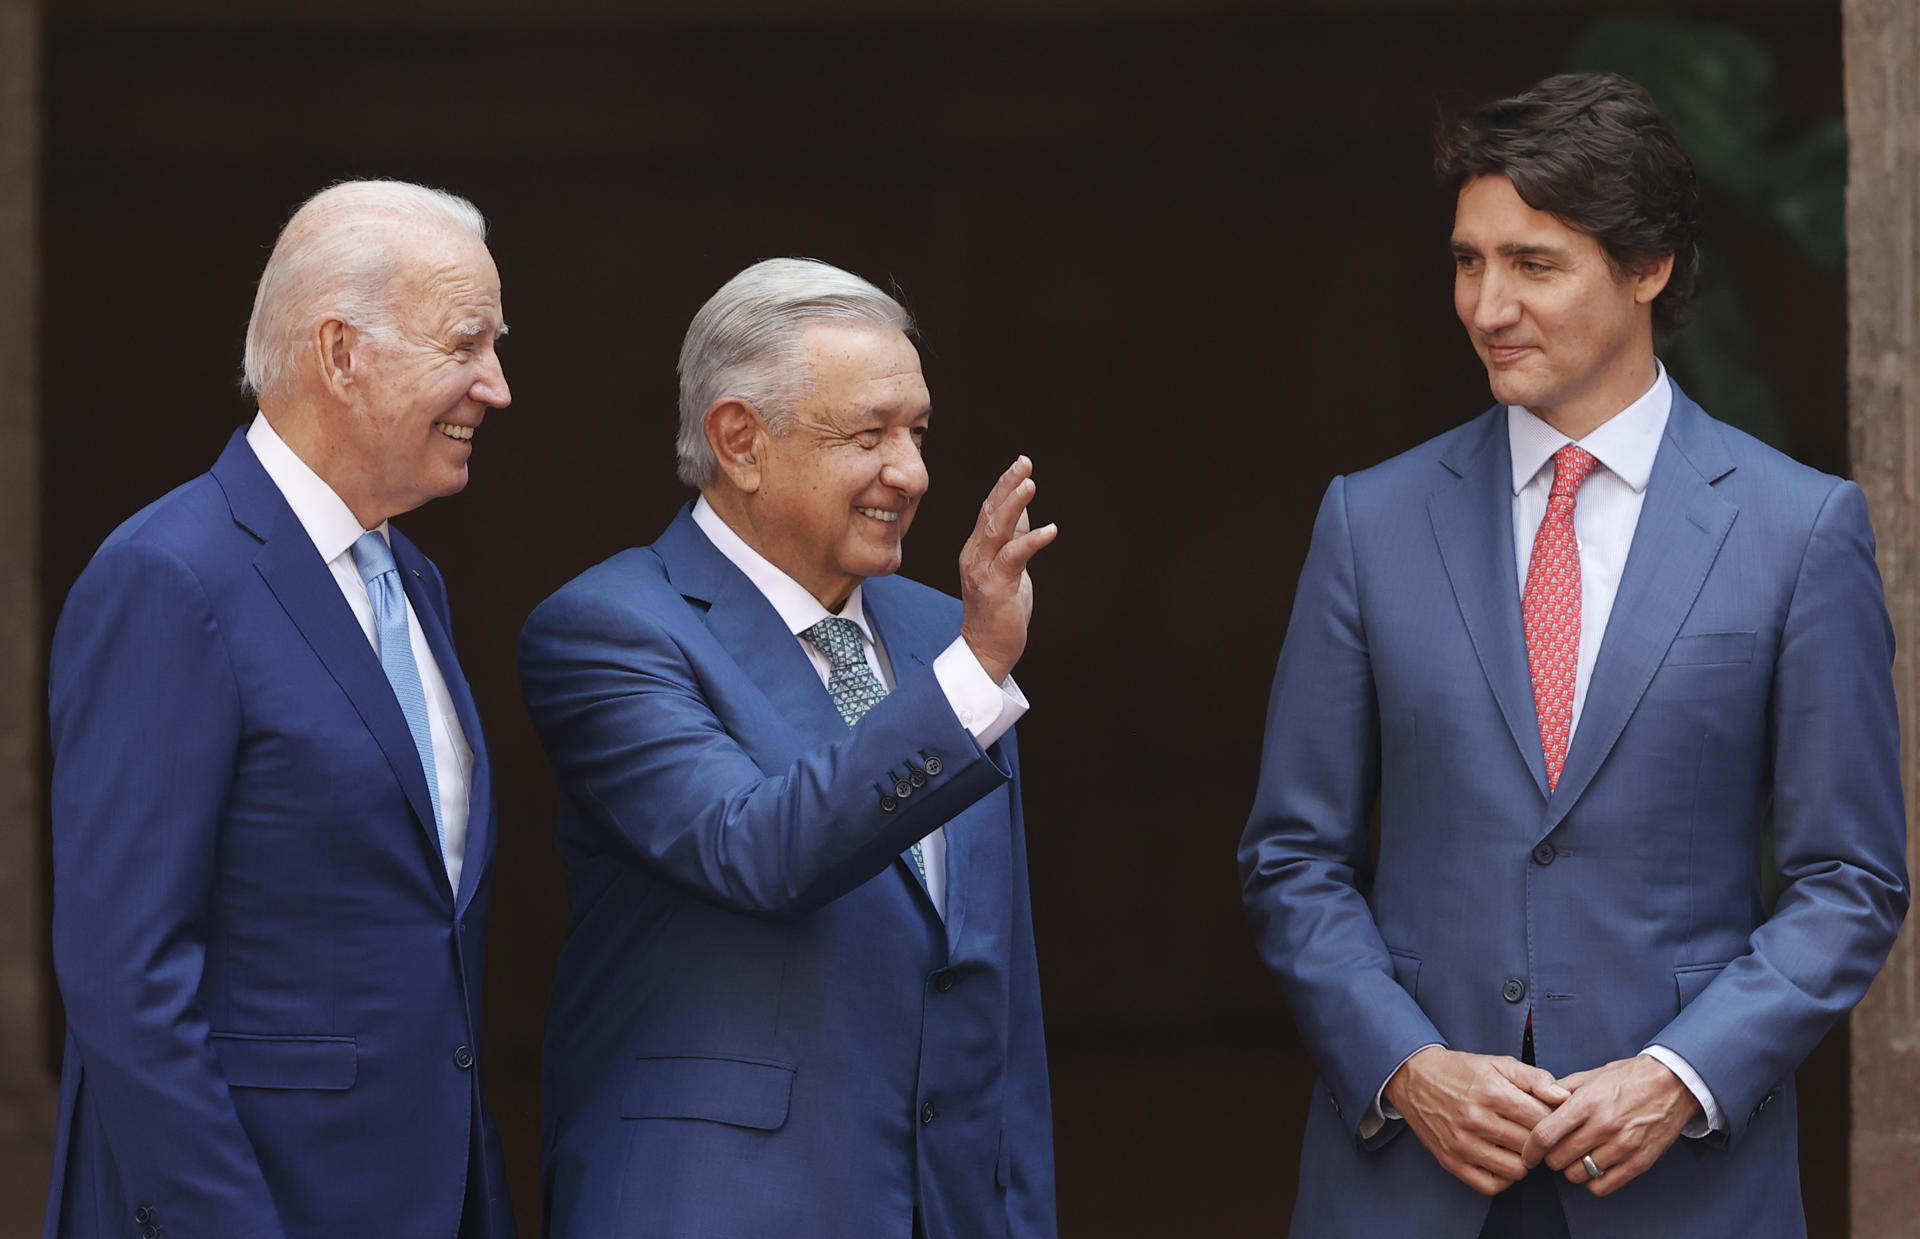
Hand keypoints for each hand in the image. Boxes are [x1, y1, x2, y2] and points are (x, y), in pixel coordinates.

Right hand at [958, 456, 1058, 682]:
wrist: (987, 647)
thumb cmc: (999, 609)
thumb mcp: (1007, 567)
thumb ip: (1012, 539)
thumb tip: (1023, 509)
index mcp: (976, 549)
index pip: (988, 509)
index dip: (1004, 485)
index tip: (1021, 463)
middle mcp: (974, 555)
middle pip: (990, 513)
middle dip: (1007, 486)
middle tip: (1024, 463)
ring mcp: (982, 571)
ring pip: (997, 530)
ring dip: (1014, 505)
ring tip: (1030, 484)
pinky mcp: (996, 587)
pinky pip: (1014, 558)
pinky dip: (1032, 541)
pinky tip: (1050, 530)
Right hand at [1384, 1047, 1570, 1195]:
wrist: (1414, 1078)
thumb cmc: (1461, 1071)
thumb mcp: (1499, 1063)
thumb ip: (1535, 1078)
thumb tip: (1564, 1098)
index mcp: (1492, 1092)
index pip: (1541, 1120)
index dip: (1552, 1121)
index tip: (1549, 1119)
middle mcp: (1476, 1119)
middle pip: (1530, 1146)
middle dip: (1539, 1142)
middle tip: (1535, 1134)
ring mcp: (1462, 1143)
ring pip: (1515, 1169)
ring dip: (1523, 1161)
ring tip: (1518, 1147)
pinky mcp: (1451, 1161)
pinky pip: (1490, 1185)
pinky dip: (1503, 1178)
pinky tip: (1502, 1161)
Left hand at [1522, 1055, 1696, 1195]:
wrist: (1672, 1083)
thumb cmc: (1628, 1078)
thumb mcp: (1590, 1076)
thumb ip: (1560, 1091)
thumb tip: (1535, 1103)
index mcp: (1587, 1102)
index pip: (1546, 1135)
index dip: (1530, 1149)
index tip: (1527, 1155)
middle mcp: (1603, 1125)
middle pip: (1559, 1158)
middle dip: (1551, 1157)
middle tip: (1556, 1151)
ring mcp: (1623, 1146)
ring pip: (1579, 1174)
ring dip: (1572, 1169)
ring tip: (1577, 1157)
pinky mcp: (1640, 1162)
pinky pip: (1603, 1185)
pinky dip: (1593, 1181)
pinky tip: (1595, 1168)